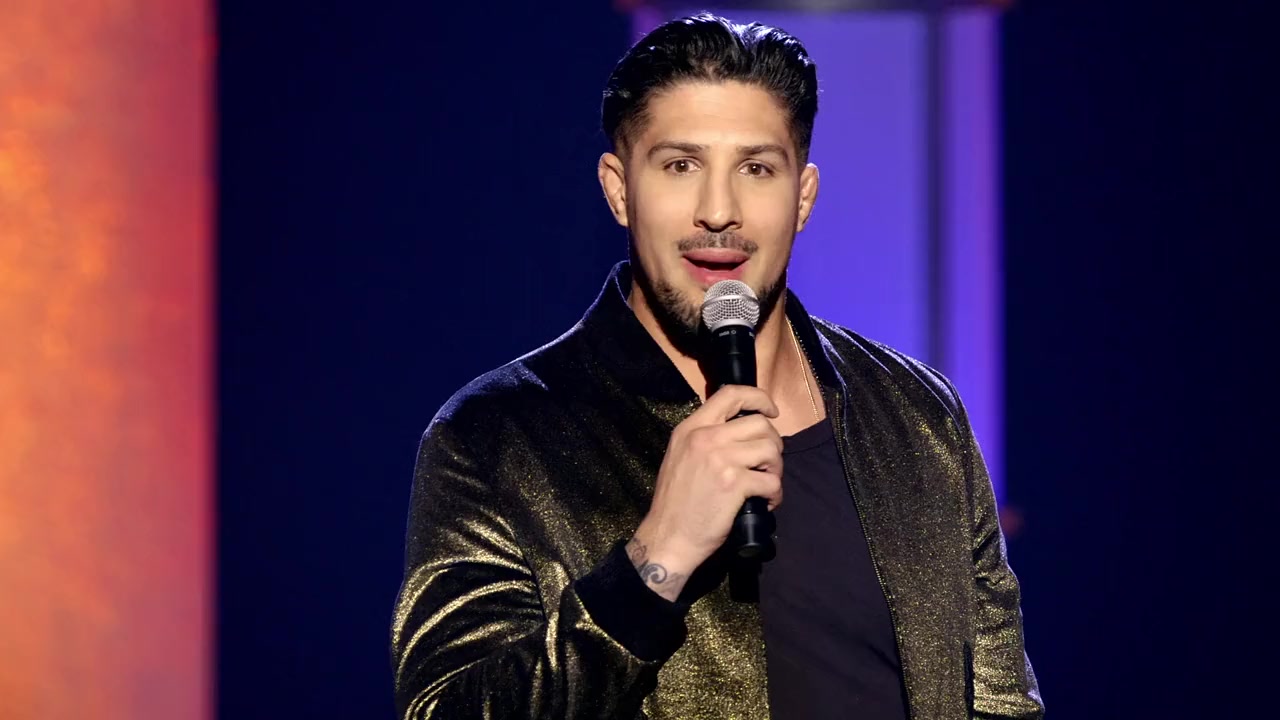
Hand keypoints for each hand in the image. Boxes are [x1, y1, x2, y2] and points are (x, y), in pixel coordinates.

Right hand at [629, 385, 783, 600]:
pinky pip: (771, 481)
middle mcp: (706, 437)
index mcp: (692, 428)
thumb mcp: (680, 455)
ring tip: (766, 483)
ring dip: (776, 469)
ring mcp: (722, 459)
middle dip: (773, 443)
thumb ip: (704, 438)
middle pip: (760, 424)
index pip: (731, 394)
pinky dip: (775, 494)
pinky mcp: (735, 484)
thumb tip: (740, 431)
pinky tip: (766, 503)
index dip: (759, 397)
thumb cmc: (674, 501)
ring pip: (771, 450)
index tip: (771, 411)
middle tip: (767, 463)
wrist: (667, 536)